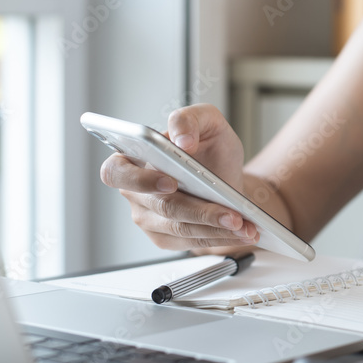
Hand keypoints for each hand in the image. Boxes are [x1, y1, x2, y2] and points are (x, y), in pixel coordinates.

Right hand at [99, 105, 260, 251]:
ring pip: (181, 229)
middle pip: (162, 206)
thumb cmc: (209, 149)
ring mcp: (148, 218)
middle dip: (200, 211)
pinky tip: (242, 232)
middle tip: (231, 214)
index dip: (140, 179)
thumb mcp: (207, 122)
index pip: (116, 171)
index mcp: (133, 157)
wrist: (224, 178)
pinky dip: (220, 237)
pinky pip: (192, 242)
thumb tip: (182, 140)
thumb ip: (190, 119)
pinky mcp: (166, 238)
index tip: (171, 182)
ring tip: (246, 224)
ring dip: (218, 228)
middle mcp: (135, 191)